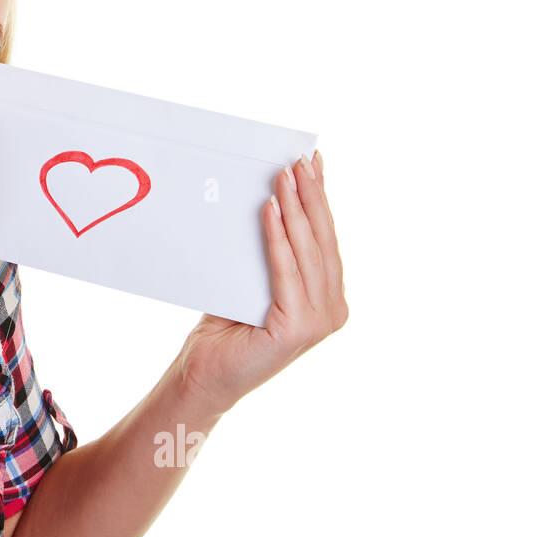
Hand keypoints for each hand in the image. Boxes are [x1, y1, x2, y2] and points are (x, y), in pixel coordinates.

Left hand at [175, 149, 347, 415]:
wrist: (205, 375)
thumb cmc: (226, 328)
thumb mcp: (253, 280)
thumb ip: (269, 252)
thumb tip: (269, 198)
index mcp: (328, 299)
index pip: (326, 239)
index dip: (321, 199)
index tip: (314, 163)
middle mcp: (332, 311)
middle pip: (322, 241)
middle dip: (312, 196)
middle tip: (301, 161)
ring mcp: (320, 322)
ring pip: (308, 252)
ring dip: (296, 209)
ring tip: (285, 176)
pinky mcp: (298, 328)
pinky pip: (286, 271)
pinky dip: (278, 239)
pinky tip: (271, 210)